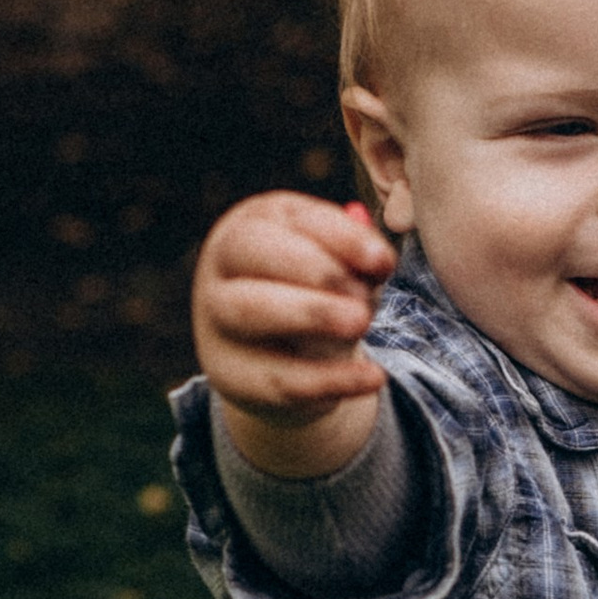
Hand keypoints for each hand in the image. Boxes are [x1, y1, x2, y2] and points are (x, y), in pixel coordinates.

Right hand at [192, 191, 396, 477]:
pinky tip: (373, 377)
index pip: (291, 218)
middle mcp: (224, 263)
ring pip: (249, 308)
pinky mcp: (229, 372)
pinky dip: (329, 380)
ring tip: (361, 324)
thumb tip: (378, 260)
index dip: (341, 237)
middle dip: (315, 268)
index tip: (383, 262)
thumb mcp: (339, 267)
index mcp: (255, 224)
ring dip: (310, 313)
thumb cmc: (314, 293)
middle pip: (250, 248)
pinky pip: (276, 377)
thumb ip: (359, 259)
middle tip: (364, 296)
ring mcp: (215, 316)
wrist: (275, 357)